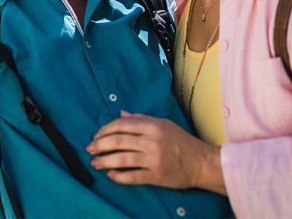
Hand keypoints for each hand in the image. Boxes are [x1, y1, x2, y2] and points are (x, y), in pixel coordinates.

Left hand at [86, 111, 224, 192]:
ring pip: (122, 159)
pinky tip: (111, 175)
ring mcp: (153, 159)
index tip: (97, 135)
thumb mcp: (163, 124)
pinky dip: (119, 176)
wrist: (201, 162)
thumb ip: (141, 119)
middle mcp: (151, 141)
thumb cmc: (181, 141)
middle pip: (118, 141)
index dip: (105, 130)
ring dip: (104, 161)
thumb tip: (121, 114)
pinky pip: (132, 177)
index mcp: (152, 126)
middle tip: (90, 148)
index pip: (121, 125)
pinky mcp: (156, 176)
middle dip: (100, 145)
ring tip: (95, 162)